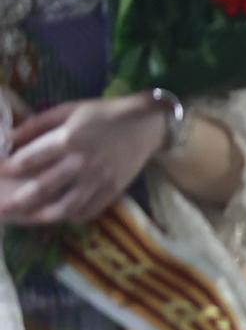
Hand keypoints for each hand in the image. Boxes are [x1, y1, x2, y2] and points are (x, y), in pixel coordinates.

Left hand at [0, 95, 169, 225]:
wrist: (148, 123)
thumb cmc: (104, 114)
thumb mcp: (69, 110)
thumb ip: (37, 124)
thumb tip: (7, 139)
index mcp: (70, 138)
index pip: (29, 159)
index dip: (8, 168)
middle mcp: (82, 162)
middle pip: (41, 188)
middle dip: (15, 201)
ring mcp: (98, 179)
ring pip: (63, 208)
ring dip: (40, 216)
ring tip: (25, 220)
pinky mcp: (112, 190)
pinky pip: (87, 212)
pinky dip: (70, 217)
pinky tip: (60, 215)